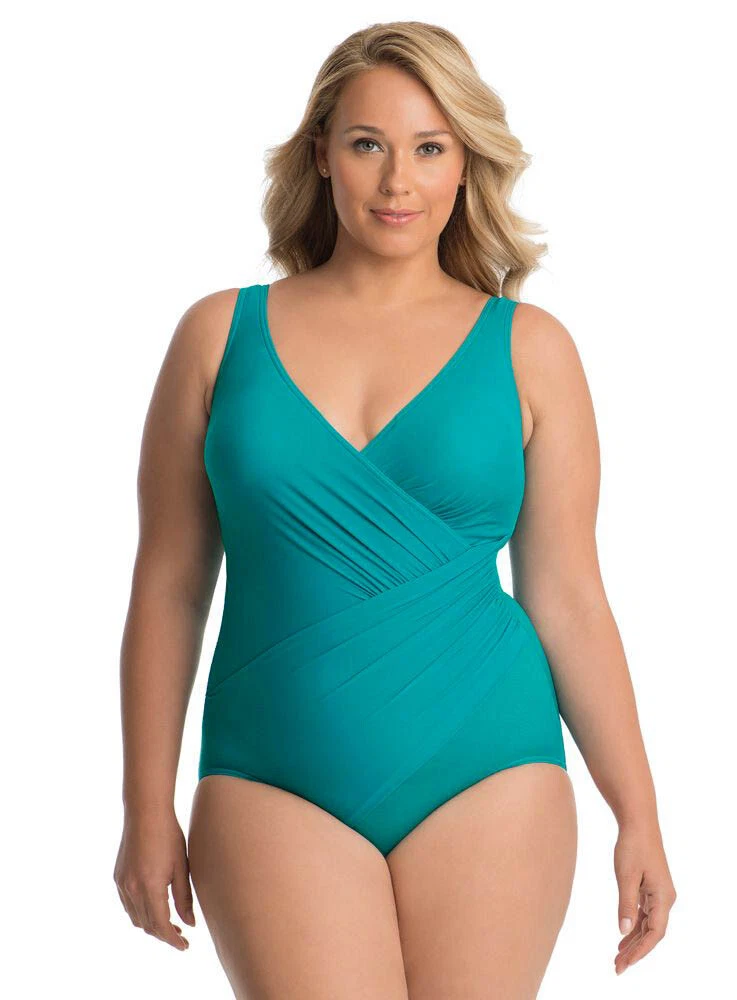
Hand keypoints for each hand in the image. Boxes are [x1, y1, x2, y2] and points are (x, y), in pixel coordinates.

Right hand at [113, 808, 195, 950]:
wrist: (145, 813)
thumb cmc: (169, 836)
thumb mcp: (182, 867)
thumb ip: (184, 898)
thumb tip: (189, 925)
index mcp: (150, 887)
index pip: (161, 926)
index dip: (173, 940)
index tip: (184, 946)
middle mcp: (132, 890)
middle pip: (147, 925)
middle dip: (163, 934)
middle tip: (181, 936)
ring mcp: (122, 884)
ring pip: (135, 918)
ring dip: (151, 925)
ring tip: (169, 923)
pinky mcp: (118, 877)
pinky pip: (128, 905)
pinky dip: (140, 913)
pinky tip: (154, 907)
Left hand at [613, 820, 676, 974]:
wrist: (638, 823)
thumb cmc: (632, 846)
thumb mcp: (626, 876)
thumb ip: (625, 904)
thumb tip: (623, 931)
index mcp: (663, 897)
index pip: (654, 933)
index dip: (640, 951)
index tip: (625, 963)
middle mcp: (665, 898)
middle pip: (652, 932)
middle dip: (635, 951)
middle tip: (617, 966)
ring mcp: (659, 893)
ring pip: (648, 924)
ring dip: (634, 940)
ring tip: (618, 956)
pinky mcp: (651, 888)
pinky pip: (644, 913)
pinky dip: (634, 925)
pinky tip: (623, 935)